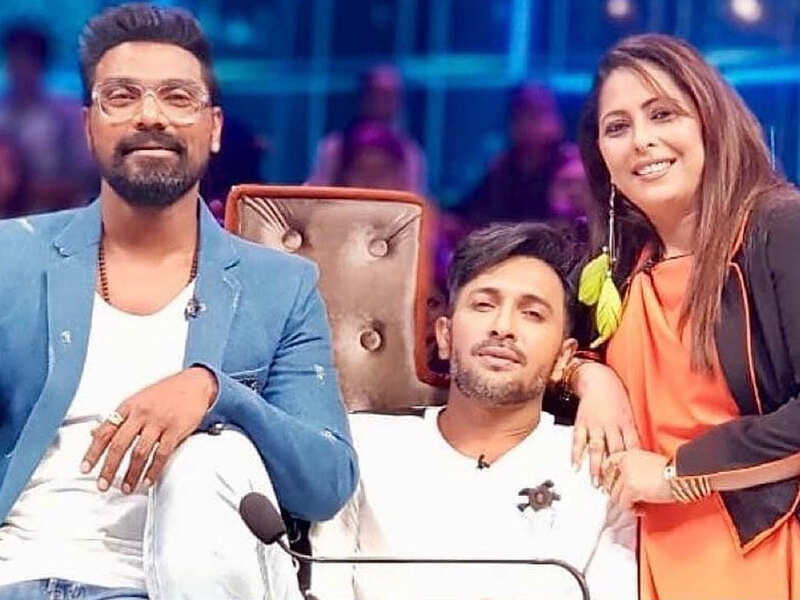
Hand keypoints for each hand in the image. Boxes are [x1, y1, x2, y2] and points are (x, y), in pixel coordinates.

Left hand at [81, 367, 217, 493]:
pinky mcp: (176, 430)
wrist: (195, 383)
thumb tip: (95, 432)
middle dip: (109, 468)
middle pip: (119, 445)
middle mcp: (141, 414)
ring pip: (139, 453)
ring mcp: (159, 422)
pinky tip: (147, 479)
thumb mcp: (137, 399)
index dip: (93, 452)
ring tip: (127, 487)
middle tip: (103, 484)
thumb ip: (118, 417)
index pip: (105, 431)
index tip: (86, 467)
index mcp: (129, 406)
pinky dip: (153, 470)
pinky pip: (161, 454)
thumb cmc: (167, 391)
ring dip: (131, 474)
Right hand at [571, 361, 639, 486]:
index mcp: (626, 424)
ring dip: (595, 466)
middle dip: (614, 470)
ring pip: (596, 448)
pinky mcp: (581, 423)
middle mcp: (611, 425)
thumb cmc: (617, 398)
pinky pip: (578, 440)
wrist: (599, 380)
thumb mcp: (629, 415)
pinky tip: (575, 466)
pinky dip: (576, 454)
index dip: (633, 464)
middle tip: (614, 489)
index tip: (635, 481)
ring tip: (595, 483)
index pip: (631, 448)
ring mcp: (595, 424)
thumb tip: (640, 456)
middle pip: (613, 451)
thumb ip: (632, 435)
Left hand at [602, 449, 672, 510]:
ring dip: (627, 503)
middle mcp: (624, 462)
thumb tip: (624, 484)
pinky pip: (624, 504)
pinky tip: (642, 510)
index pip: (608, 463)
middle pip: (609, 482)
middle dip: (618, 494)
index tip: (610, 486)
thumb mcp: (649, 463)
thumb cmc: (672, 471)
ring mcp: (626, 475)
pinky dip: (632, 510)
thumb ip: (635, 469)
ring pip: (615, 495)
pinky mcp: (631, 488)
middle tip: (628, 501)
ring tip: (639, 506)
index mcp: (628, 454)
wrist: (682, 474)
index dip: (607, 476)